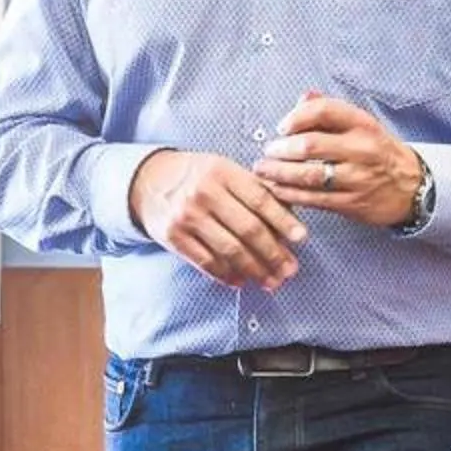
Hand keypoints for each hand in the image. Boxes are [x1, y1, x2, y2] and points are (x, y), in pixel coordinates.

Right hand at [128, 149, 307, 289]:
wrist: (148, 181)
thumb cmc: (196, 175)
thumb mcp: (224, 169)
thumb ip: (253, 188)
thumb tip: (289, 217)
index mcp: (222, 172)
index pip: (260, 200)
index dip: (284, 221)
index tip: (301, 239)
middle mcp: (204, 193)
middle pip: (248, 230)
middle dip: (274, 254)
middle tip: (290, 270)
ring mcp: (187, 217)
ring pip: (230, 250)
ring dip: (255, 270)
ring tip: (271, 281)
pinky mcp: (173, 237)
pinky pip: (206, 262)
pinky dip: (226, 274)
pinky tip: (241, 281)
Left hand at [256, 94, 426, 228]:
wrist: (412, 187)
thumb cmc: (377, 152)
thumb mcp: (361, 126)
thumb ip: (330, 112)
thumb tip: (303, 97)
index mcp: (363, 124)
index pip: (325, 111)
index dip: (297, 117)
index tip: (281, 127)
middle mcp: (362, 149)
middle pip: (311, 145)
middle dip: (282, 149)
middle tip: (267, 152)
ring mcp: (357, 177)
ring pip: (310, 175)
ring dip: (280, 173)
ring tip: (263, 170)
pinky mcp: (352, 202)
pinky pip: (314, 199)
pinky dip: (290, 195)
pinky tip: (276, 190)